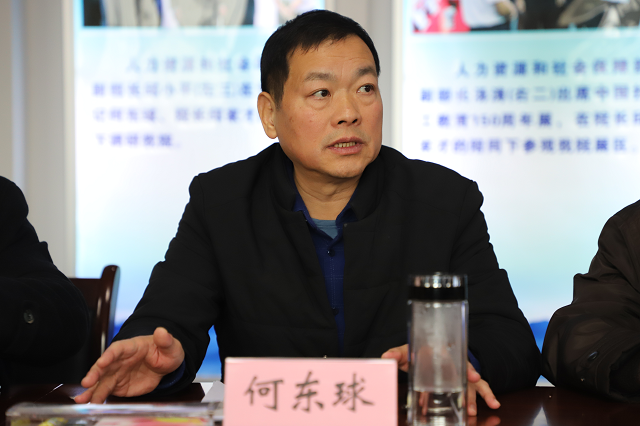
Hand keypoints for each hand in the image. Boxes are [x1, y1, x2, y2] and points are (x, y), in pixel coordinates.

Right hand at [75, 327, 184, 403]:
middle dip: (95, 373)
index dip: (109, 355)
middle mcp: (119, 360)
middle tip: (87, 383)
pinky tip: (88, 404)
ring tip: (82, 400)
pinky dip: (96, 397)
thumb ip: (166, 340)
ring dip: (91, 390)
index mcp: (131, 347)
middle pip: (104, 366)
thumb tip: (162, 331)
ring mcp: (116, 373)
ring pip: (101, 381)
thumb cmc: (166, 352)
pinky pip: (104, 391)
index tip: (102, 362)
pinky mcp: (117, 386)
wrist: (166, 365)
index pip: (117, 349)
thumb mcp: (171, 346)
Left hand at [382, 344, 499, 415]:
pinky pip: (478, 388)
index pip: (452, 357)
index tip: (470, 374)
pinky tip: (489, 406)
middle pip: (465, 367)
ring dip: (480, 393)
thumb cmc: (417, 353)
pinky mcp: (464, 382)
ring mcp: (461, 373)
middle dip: (471, 375)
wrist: (425, 353)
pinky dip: (486, 396)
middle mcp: (455, 362)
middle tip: (475, 380)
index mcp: (441, 351)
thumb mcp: (407, 352)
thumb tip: (385, 357)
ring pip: (475, 382)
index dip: (459, 364)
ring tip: (480, 406)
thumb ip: (397, 354)